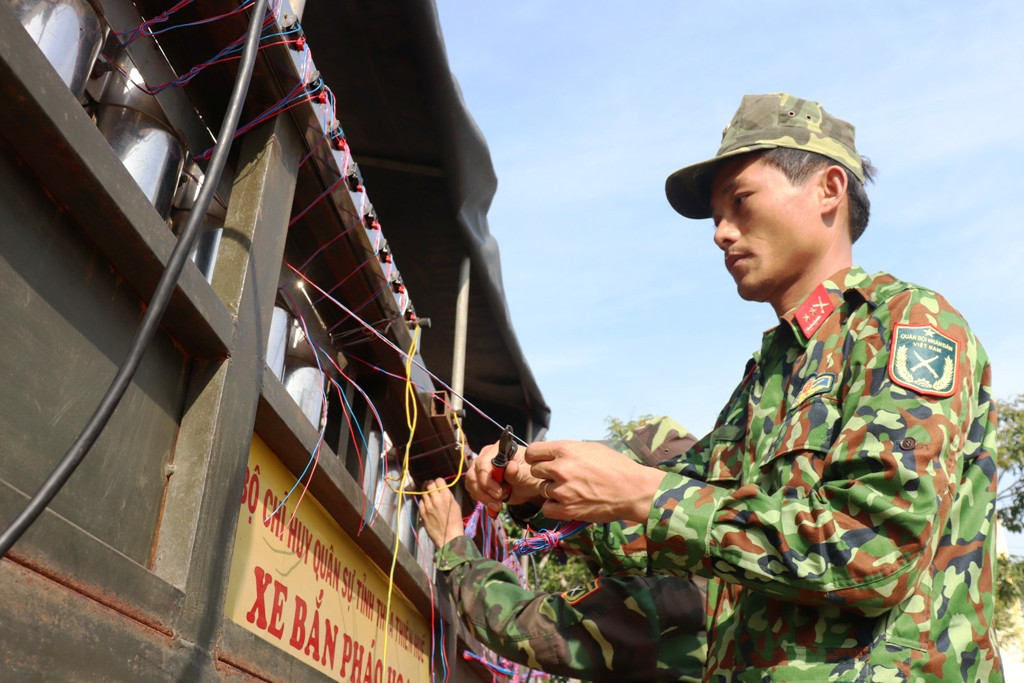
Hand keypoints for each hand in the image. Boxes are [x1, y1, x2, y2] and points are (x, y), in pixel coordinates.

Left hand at [418, 478, 464, 548]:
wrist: (449, 537)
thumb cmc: (455, 522)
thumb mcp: (455, 505)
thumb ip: (448, 495)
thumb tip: (442, 489)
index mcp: (446, 496)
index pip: (438, 480)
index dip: (438, 481)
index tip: (438, 484)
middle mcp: (436, 499)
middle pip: (429, 484)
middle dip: (429, 483)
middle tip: (430, 486)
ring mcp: (428, 506)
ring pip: (423, 492)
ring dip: (425, 492)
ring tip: (428, 495)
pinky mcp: (422, 512)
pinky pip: (420, 502)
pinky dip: (423, 501)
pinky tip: (427, 505)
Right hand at [465, 441, 545, 513]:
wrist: (529, 486)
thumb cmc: (530, 476)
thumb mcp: (527, 475)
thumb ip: (517, 472)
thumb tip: (510, 466)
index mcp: (498, 450)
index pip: (482, 463)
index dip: (487, 481)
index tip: (500, 493)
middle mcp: (486, 456)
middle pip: (473, 474)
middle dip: (484, 491)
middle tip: (499, 501)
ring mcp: (481, 468)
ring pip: (471, 484)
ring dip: (483, 497)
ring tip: (498, 505)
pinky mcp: (479, 480)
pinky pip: (473, 490)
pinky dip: (482, 499)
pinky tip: (494, 505)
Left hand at [525, 441, 666, 522]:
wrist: (633, 490)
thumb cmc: (616, 467)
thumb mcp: (590, 448)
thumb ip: (567, 450)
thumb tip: (551, 455)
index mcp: (566, 449)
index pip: (532, 451)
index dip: (536, 456)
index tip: (541, 461)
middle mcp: (560, 468)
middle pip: (535, 470)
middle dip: (545, 474)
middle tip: (561, 477)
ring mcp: (562, 490)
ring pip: (542, 489)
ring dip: (553, 491)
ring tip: (573, 490)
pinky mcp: (567, 510)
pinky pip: (546, 508)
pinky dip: (554, 507)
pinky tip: (568, 503)